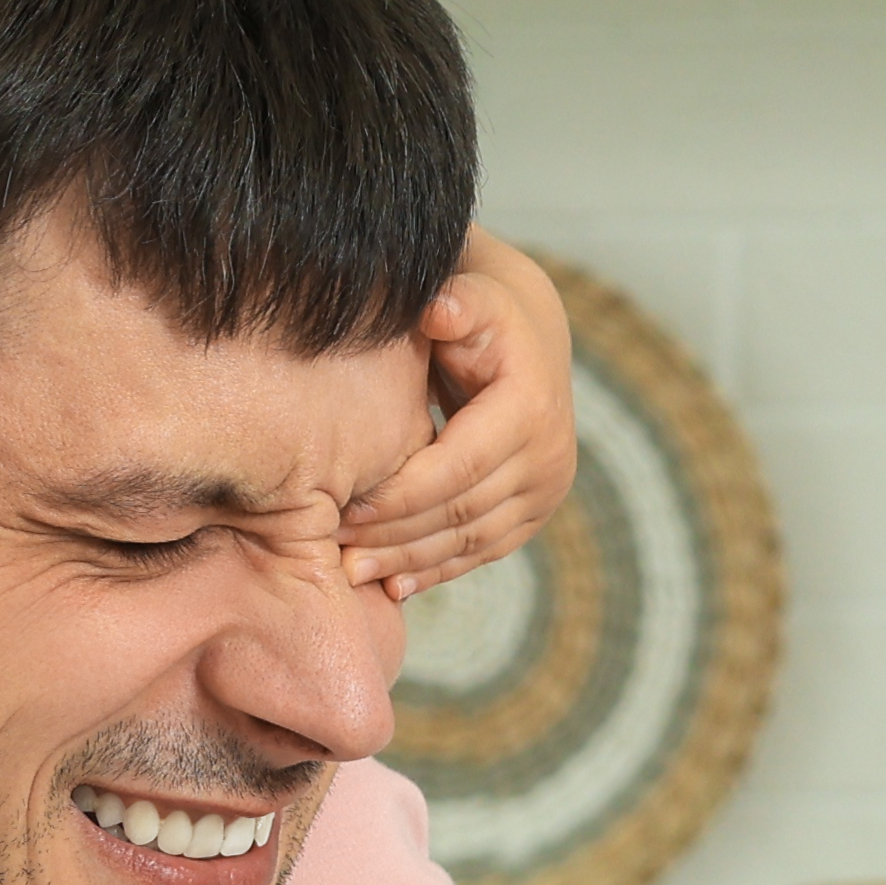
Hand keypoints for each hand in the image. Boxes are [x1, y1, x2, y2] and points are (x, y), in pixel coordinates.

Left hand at [344, 230, 583, 598]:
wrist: (527, 339)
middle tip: (335, 554)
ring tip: (352, 573)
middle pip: (462, 512)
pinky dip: (437, 570)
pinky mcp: (534, 514)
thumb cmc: (478, 315)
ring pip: (472, 542)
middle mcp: (550, 457)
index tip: (343, 508)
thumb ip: (455, 303)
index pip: (458, 468)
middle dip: (396, 537)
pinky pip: (483, 552)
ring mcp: (547, 492)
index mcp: (530, 409)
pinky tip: (393, 585)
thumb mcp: (470, 299)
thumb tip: (437, 310)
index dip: (400, 494)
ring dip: (411, 563)